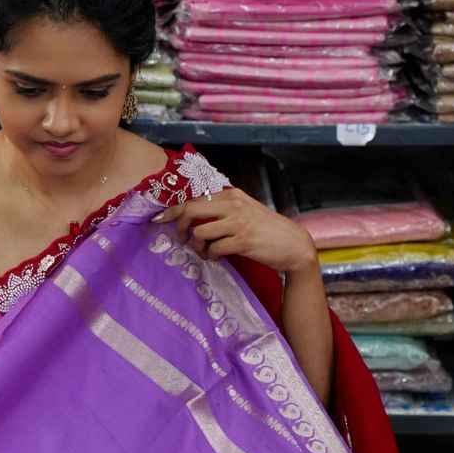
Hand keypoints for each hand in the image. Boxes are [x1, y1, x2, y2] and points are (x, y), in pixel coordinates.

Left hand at [153, 189, 319, 274]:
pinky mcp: (243, 240)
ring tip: (205, 252)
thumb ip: (223, 211)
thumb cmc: (267, 230)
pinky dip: (211, 255)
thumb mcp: (245, 211)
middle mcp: (233, 205)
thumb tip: (194, 218)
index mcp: (231, 195)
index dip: (173, 210)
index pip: (194, 199)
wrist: (294, 245)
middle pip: (190, 210)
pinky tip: (217, 257)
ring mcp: (238, 222)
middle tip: (181, 239)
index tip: (160, 220)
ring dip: (196, 246)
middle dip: (178, 226)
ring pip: (199, 232)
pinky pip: (214, 248)